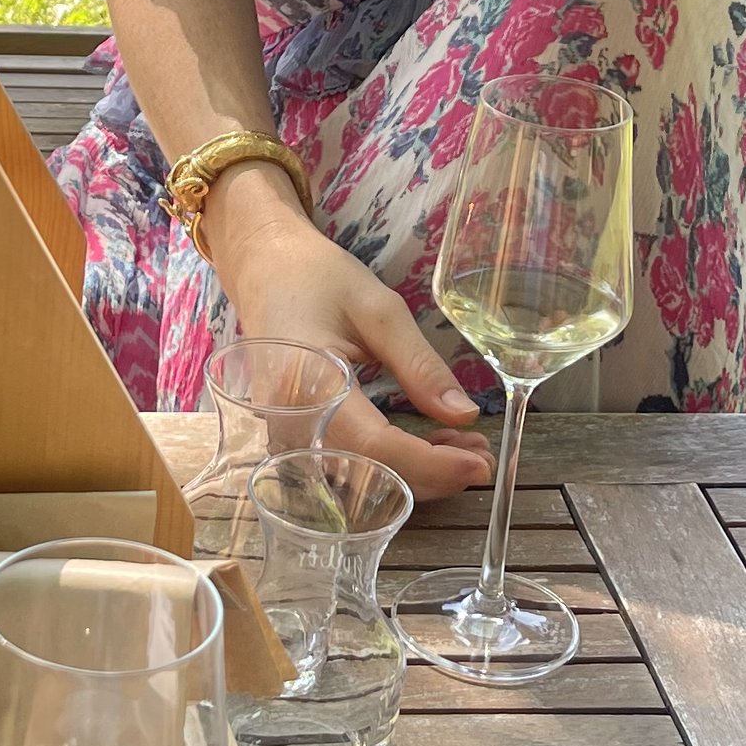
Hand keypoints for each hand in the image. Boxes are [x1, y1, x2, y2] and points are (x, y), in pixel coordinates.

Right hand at [210, 174, 494, 498]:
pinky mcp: (294, 438)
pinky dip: (392, 463)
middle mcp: (289, 425)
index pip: (375, 448)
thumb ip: (420, 365)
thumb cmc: (318, 278)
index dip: (432, 464)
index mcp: (308, 386)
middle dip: (432, 474)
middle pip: (367, 475)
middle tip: (483, 456)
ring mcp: (286, 437)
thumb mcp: (379, 310)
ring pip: (359, 477)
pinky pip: (346, 464)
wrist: (263, 268)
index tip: (480, 465)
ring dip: (415, 472)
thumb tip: (465, 415)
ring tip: (465, 447)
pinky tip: (429, 443)